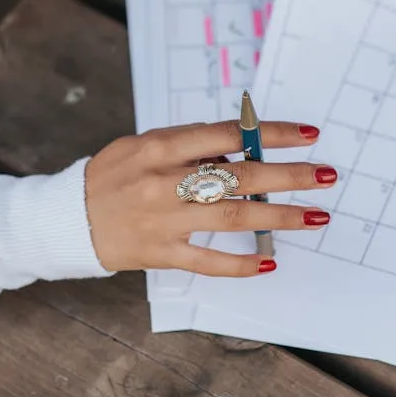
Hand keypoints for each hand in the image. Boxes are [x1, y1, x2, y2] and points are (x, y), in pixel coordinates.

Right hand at [84, 120, 336, 276]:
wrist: (69, 218)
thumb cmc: (113, 175)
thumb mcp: (145, 145)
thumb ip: (190, 145)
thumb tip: (244, 149)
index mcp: (161, 146)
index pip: (228, 134)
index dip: (271, 133)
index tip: (308, 134)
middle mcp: (165, 180)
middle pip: (239, 176)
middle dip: (289, 175)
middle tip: (326, 175)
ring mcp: (164, 219)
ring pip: (232, 216)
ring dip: (278, 216)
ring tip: (315, 215)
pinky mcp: (160, 253)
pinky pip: (207, 261)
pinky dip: (239, 263)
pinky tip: (269, 261)